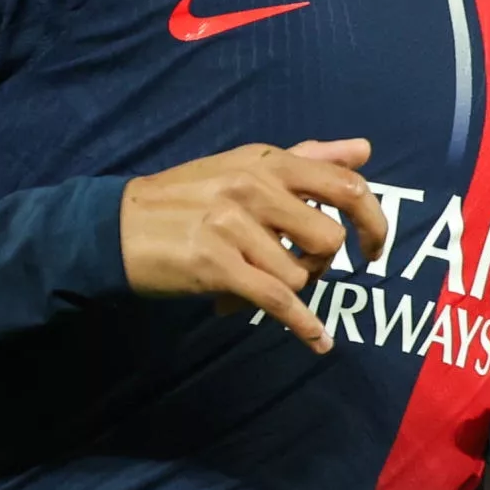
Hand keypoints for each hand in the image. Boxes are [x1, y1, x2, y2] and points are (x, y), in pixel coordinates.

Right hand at [119, 139, 386, 352]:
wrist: (116, 225)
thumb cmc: (187, 197)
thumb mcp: (245, 166)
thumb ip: (308, 158)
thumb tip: (364, 148)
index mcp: (266, 162)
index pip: (344, 185)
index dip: (372, 218)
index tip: (374, 246)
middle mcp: (253, 187)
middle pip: (328, 237)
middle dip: (322, 262)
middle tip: (301, 267)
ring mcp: (233, 225)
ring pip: (300, 273)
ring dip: (289, 287)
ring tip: (259, 281)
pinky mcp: (216, 265)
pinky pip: (278, 301)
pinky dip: (303, 325)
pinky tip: (319, 341)